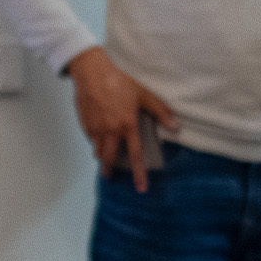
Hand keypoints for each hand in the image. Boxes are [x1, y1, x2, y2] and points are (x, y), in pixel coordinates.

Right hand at [66, 47, 176, 193]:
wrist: (92, 73)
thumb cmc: (119, 82)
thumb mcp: (143, 94)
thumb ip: (160, 112)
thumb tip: (175, 126)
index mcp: (127, 125)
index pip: (135, 155)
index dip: (139, 173)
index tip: (141, 187)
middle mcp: (110, 131)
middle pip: (110, 159)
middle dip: (110, 171)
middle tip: (111, 177)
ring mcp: (95, 129)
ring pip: (98, 151)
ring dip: (102, 158)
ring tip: (104, 161)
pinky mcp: (85, 124)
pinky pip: (90, 140)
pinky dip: (94, 143)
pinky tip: (97, 139)